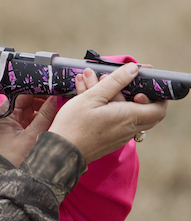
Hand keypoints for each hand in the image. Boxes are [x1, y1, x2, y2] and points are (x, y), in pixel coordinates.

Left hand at [0, 95, 57, 166]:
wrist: (0, 176)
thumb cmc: (12, 158)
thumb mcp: (31, 136)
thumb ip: (45, 116)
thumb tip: (54, 99)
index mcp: (4, 112)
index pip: (23, 94)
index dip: (39, 91)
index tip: (54, 89)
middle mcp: (6, 115)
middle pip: (27, 101)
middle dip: (43, 101)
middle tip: (60, 99)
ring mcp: (11, 123)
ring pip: (30, 111)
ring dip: (43, 110)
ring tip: (59, 110)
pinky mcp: (16, 132)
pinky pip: (30, 120)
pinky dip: (40, 119)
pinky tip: (53, 120)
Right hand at [49, 63, 167, 162]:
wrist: (62, 151)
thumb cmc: (75, 124)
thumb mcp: (93, 97)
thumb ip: (115, 81)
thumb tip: (133, 69)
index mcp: (129, 117)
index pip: (159, 109)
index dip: (156, 96)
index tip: (142, 85)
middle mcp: (128, 129)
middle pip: (143, 110)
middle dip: (128, 92)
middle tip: (111, 80)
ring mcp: (118, 136)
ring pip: (124, 113)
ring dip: (111, 96)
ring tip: (87, 80)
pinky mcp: (108, 139)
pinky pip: (113, 120)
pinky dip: (105, 107)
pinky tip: (84, 94)